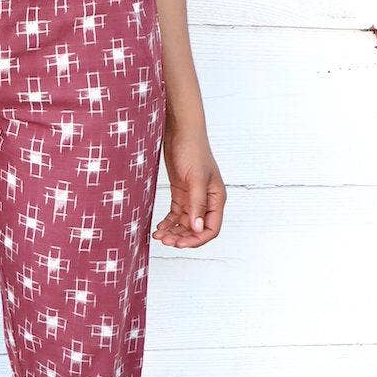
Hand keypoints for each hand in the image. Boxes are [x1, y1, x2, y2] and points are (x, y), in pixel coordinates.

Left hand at [152, 128, 225, 247]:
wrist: (180, 132)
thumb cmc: (193, 151)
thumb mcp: (195, 178)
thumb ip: (197, 204)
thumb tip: (197, 229)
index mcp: (216, 199)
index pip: (210, 228)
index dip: (196, 239)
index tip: (179, 244)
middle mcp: (206, 201)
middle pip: (196, 229)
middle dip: (182, 237)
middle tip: (165, 241)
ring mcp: (193, 197)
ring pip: (185, 223)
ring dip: (174, 232)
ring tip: (159, 236)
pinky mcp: (181, 193)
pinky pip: (176, 214)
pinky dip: (169, 222)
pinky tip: (160, 227)